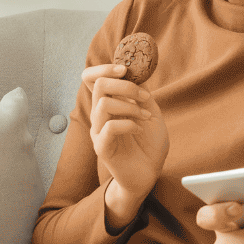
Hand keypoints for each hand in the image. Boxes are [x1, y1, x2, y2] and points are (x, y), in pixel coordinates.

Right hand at [80, 62, 169, 221]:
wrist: (149, 174)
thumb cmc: (149, 145)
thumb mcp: (151, 113)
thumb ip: (142, 95)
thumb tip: (136, 74)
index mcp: (109, 104)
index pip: (91, 79)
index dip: (103, 68)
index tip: (124, 69)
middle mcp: (100, 116)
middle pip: (98, 85)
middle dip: (124, 85)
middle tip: (143, 96)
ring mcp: (99, 131)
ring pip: (103, 105)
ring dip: (129, 106)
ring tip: (145, 116)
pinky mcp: (102, 147)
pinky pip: (109, 128)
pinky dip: (128, 124)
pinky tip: (139, 129)